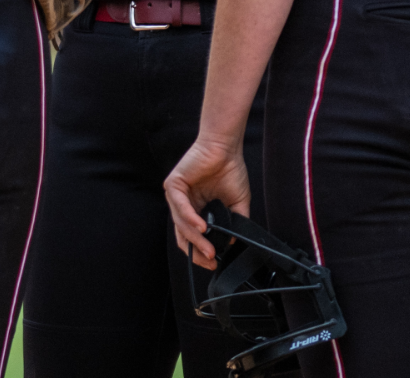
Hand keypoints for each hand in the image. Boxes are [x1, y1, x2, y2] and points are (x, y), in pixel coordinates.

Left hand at [164, 133, 250, 268]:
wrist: (226, 147)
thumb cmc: (230, 170)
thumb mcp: (236, 204)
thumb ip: (234, 223)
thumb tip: (232, 243)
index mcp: (195, 210)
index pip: (191, 237)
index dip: (201, 252)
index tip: (214, 262)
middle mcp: (183, 204)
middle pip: (183, 235)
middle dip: (197, 250)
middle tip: (211, 259)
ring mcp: (176, 195)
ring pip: (181, 224)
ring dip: (196, 238)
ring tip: (209, 248)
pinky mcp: (173, 185)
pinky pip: (179, 207)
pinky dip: (191, 219)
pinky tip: (203, 228)